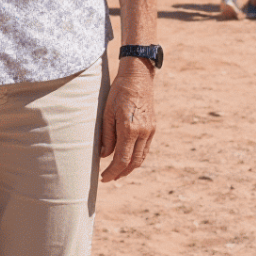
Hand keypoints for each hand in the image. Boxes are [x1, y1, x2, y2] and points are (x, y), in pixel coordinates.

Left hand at [98, 62, 155, 181]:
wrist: (138, 77)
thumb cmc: (119, 92)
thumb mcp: (107, 112)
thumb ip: (106, 135)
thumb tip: (104, 155)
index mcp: (129, 129)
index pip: (121, 159)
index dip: (112, 172)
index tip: (103, 178)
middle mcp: (143, 132)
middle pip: (133, 162)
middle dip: (120, 173)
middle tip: (109, 178)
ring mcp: (150, 130)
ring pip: (141, 157)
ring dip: (130, 168)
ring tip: (118, 172)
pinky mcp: (153, 127)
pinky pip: (145, 148)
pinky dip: (136, 157)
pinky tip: (128, 158)